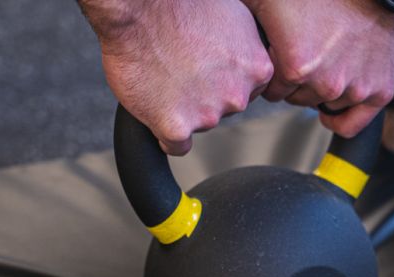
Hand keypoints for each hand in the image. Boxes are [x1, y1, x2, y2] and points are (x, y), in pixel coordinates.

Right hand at [81, 0, 273, 154]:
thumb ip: (245, 46)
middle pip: (225, 109)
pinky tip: (158, 113)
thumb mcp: (232, 14)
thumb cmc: (179, 1)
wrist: (136, 3)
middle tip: (182, 68)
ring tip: (164, 76)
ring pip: (201, 123)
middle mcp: (238, 95)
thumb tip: (244, 59)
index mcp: (257, 68)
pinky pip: (176, 146)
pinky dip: (166, 134)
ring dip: (185, 109)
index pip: (248, 90)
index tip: (207, 67)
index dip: (223, 78)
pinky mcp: (177, 127)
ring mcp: (209, 114)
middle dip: (207, 94)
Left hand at [243, 0, 393, 136]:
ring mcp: (355, 88)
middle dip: (297, 80)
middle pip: (297, 99)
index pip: (272, 90)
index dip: (273, 73)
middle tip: (304, 54)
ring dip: (320, 90)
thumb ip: (239, 11)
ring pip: (324, 105)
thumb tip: (203, 16)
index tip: (278, 56)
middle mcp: (325, 82)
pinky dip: (344, 117)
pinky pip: (354, 122)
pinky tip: (332, 110)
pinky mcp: (380, 89)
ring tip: (324, 62)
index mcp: (296, 64)